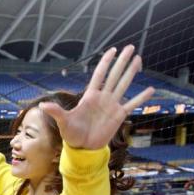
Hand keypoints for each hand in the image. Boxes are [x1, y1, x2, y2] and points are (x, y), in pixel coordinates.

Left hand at [37, 45, 154, 149]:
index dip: (106, 62)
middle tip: (131, 47)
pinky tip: (151, 90)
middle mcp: (103, 97)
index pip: (100, 74)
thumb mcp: (64, 122)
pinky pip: (132, 104)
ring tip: (139, 60)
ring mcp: (112, 105)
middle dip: (122, 61)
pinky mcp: (119, 115)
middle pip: (114, 75)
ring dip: (131, 72)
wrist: (83, 148)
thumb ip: (56, 112)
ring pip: (124, 85)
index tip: (113, 49)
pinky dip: (141, 98)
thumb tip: (42, 105)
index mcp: (90, 96)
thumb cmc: (72, 134)